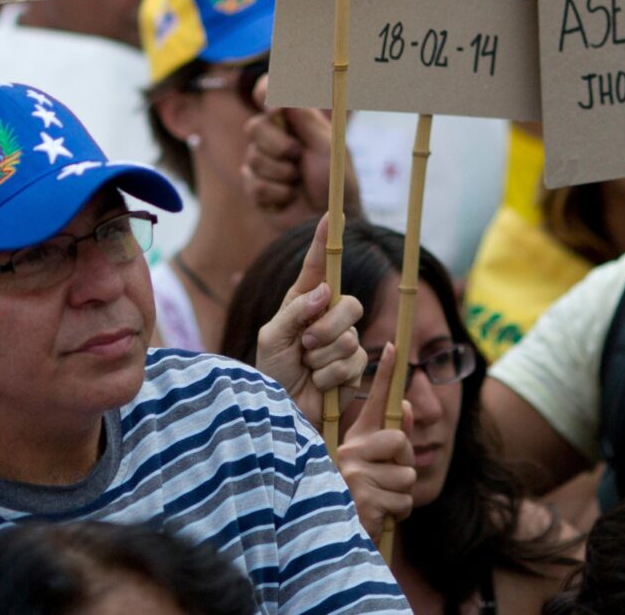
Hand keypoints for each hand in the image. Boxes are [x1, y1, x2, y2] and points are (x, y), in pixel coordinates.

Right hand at [243, 78, 334, 217]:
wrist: (328, 219)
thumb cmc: (334, 180)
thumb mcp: (326, 144)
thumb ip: (304, 117)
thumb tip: (278, 96)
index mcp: (293, 120)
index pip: (269, 92)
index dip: (264, 92)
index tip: (271, 105)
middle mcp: (275, 137)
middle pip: (254, 127)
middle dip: (278, 146)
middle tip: (299, 156)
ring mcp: (262, 162)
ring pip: (253, 157)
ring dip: (282, 174)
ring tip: (298, 182)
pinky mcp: (255, 186)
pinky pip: (253, 184)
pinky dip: (276, 193)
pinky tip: (289, 198)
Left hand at [253, 216, 365, 425]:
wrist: (282, 408)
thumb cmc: (271, 371)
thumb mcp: (273, 336)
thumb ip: (296, 311)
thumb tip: (326, 290)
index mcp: (303, 301)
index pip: (319, 267)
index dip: (325, 241)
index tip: (331, 216)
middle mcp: (326, 316)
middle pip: (349, 304)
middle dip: (327, 328)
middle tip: (305, 345)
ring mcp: (342, 341)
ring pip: (350, 337)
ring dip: (323, 358)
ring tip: (307, 367)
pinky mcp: (353, 367)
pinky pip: (354, 362)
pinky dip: (331, 376)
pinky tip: (319, 383)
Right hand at [332, 344, 415, 538]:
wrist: (333, 536)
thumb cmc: (361, 497)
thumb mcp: (375, 465)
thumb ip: (393, 438)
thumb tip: (409, 405)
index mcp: (354, 439)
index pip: (374, 401)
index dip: (386, 374)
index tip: (396, 346)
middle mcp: (350, 450)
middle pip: (400, 441)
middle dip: (405, 463)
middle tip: (389, 479)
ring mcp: (355, 474)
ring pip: (406, 476)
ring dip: (401, 494)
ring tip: (381, 501)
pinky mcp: (364, 500)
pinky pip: (404, 501)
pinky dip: (398, 513)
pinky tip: (380, 515)